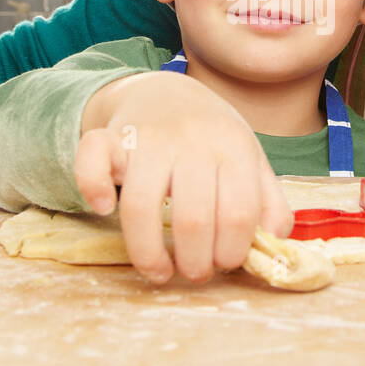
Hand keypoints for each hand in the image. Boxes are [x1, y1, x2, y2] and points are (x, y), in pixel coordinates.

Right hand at [75, 72, 292, 284]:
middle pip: (193, 218)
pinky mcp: (111, 137)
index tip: (225, 265)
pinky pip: (92, 158)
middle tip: (195, 273)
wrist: (168, 92)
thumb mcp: (251, 160)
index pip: (239, 213)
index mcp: (233, 148)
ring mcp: (149, 138)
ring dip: (149, 253)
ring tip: (159, 272)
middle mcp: (192, 141)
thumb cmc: (213, 137)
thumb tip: (273, 241)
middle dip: (196, 262)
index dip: (233, 251)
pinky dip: (92, 187)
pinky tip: (104, 209)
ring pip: (142, 204)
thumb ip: (269, 201)